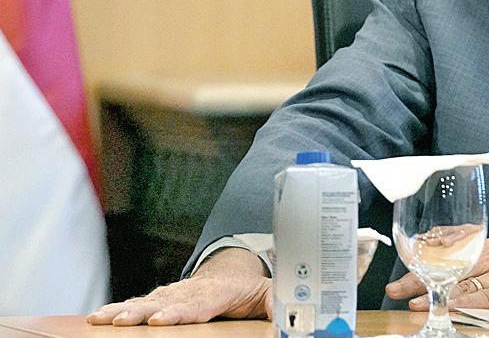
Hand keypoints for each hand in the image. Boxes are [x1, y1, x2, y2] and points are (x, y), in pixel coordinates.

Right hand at [87, 247, 271, 325]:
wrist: (236, 270)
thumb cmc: (250, 288)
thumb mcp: (269, 294)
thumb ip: (275, 304)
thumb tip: (284, 318)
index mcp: (218, 292)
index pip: (197, 304)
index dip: (179, 312)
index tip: (160, 319)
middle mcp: (193, 290)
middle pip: (165, 302)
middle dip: (141, 311)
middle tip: (119, 321)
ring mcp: (177, 293)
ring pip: (148, 301)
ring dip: (124, 310)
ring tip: (102, 318)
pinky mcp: (165, 298)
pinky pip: (142, 302)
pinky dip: (121, 308)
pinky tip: (102, 315)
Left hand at [386, 238, 488, 309]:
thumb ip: (475, 259)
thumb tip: (444, 269)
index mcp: (484, 243)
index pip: (445, 245)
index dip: (420, 253)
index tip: (399, 261)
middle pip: (447, 263)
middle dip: (418, 275)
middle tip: (395, 287)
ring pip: (462, 278)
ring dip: (435, 291)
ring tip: (413, 300)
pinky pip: (486, 295)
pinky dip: (466, 301)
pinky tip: (449, 306)